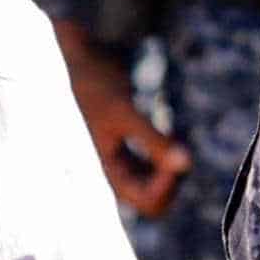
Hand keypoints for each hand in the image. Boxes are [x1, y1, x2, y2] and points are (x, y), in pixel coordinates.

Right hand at [54, 19, 187, 219]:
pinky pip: (151, 161)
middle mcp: (111, 170)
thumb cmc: (90, 84)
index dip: (170, 186)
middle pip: (154, 196)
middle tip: (181, 148)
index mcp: (104, 172)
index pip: (149, 203)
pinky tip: (167, 132)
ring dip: (169, 164)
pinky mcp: (123, 141)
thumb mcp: (122, 112)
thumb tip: (187, 164)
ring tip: (173, 139)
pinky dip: (165, 151)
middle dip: (173, 176)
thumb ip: (153, 141)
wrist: (71, 56)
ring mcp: (117, 157)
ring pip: (154, 179)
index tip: (179, 156)